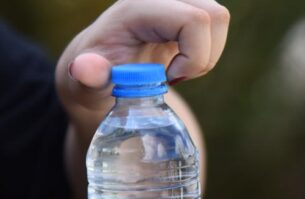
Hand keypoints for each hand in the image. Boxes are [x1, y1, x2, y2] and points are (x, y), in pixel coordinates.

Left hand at [55, 0, 230, 129]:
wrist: (99, 69)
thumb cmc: (94, 77)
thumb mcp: (86, 84)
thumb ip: (88, 77)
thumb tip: (85, 68)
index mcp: (137, 8)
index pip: (194, 20)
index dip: (193, 57)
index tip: (168, 79)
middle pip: (214, 15)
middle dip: (202, 57)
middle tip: (174, 77)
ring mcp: (175, 0)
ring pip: (219, 19)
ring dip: (205, 55)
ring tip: (176, 70)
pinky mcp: (186, 8)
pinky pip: (216, 24)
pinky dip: (206, 51)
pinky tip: (180, 62)